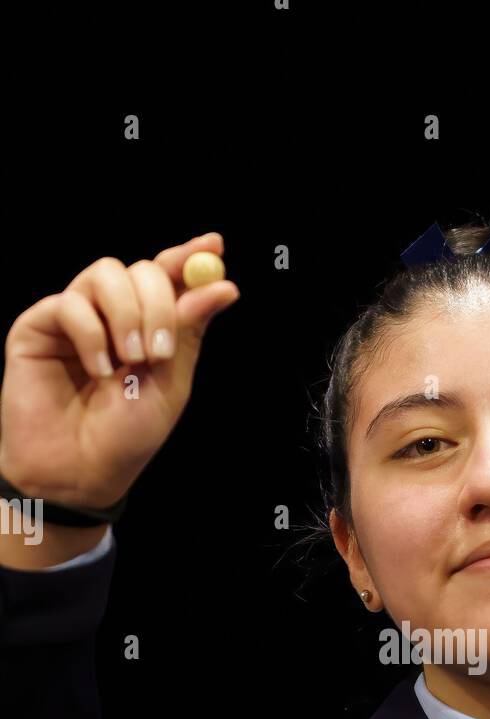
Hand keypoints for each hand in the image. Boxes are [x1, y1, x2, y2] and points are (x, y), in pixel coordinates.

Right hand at [0, 231, 238, 508]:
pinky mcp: (39, 326)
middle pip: (142, 269)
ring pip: (106, 272)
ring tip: (130, 361)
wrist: (80, 473)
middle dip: (158, 303)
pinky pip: (70, 303)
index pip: (170, 276)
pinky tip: (98, 369)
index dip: (190, 257)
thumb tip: (221, 284)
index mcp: (149, 326)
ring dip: (126, 314)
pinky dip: (91, 334)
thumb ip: (188, 331)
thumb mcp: (170, 384)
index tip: (214, 245)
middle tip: (158, 352)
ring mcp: (76, 317)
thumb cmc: (125, 438)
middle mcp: (113, 315)